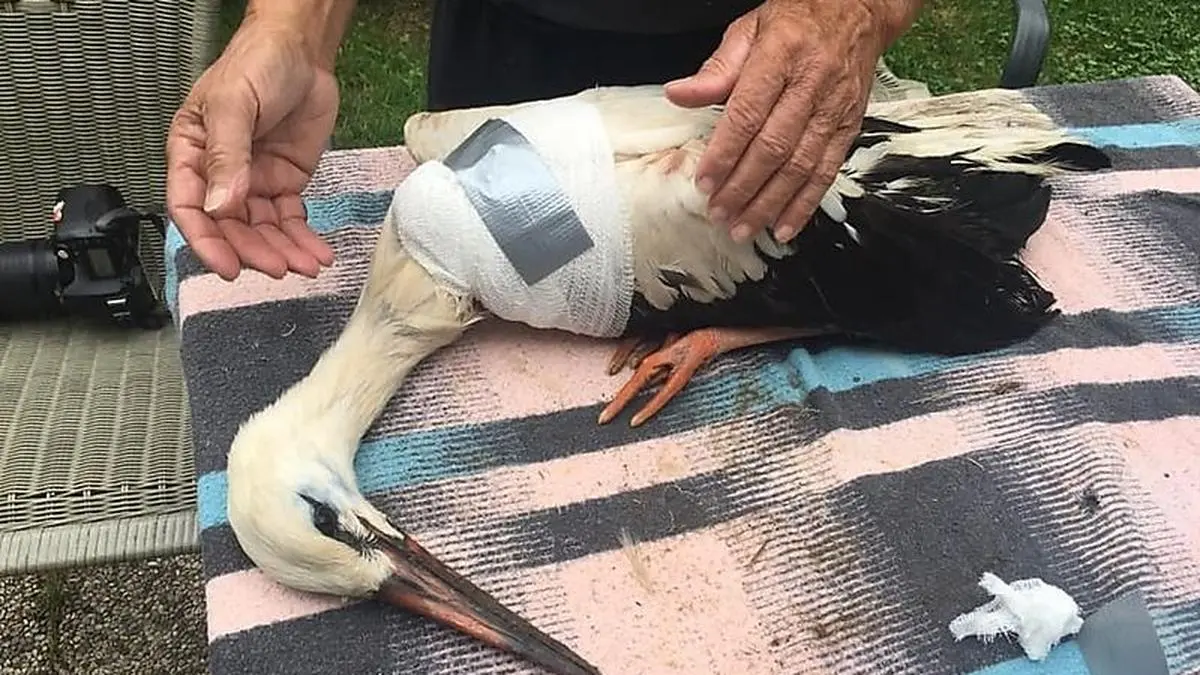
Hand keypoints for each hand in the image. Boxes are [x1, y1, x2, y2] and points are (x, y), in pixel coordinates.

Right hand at [166, 17, 338, 280]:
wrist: (302, 50)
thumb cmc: (256, 64)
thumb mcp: (234, 104)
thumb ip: (228, 156)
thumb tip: (222, 206)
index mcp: (191, 154)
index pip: (190, 208)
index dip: (206, 241)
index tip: (228, 266)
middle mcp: (219, 175)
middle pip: (230, 227)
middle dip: (254, 251)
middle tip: (280, 268)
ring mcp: (253, 181)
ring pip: (262, 230)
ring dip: (283, 251)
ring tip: (308, 266)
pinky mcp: (285, 183)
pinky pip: (290, 220)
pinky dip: (303, 239)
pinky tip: (319, 255)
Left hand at [666, 0, 914, 243]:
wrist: (858, 10)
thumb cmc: (798, 19)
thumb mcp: (750, 29)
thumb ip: (716, 69)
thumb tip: (678, 94)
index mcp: (781, 56)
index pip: (747, 114)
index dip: (725, 152)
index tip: (704, 180)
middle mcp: (811, 84)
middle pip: (774, 147)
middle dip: (743, 187)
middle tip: (718, 212)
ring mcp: (834, 109)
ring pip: (800, 166)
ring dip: (770, 203)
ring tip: (744, 227)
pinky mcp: (849, 126)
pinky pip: (827, 171)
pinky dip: (806, 204)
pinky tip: (785, 226)